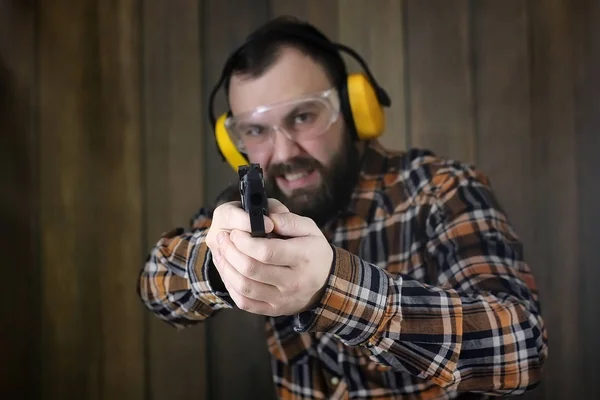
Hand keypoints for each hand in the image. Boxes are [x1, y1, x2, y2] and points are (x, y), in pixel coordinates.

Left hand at [212, 201, 332, 315]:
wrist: (327, 283)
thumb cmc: (314, 251)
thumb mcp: (310, 229)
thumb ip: (289, 220)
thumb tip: (267, 219)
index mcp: (303, 257)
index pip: (266, 251)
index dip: (245, 241)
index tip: (236, 232)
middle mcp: (294, 281)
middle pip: (251, 269)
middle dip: (231, 251)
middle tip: (223, 238)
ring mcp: (283, 299)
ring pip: (245, 287)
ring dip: (227, 268)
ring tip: (222, 253)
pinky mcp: (274, 309)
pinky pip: (245, 302)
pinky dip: (231, 287)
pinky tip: (228, 272)